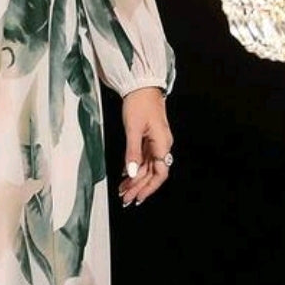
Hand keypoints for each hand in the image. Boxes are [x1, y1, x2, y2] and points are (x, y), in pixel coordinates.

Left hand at [118, 86, 173, 207]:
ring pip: (147, 167)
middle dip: (139, 187)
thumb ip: (132, 152)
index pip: (160, 173)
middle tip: (125, 199)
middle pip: (153, 173)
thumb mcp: (133, 129)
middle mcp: (162, 145)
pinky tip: (125, 176)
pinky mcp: (149, 138)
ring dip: (135, 180)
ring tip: (122, 191)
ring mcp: (156, 142)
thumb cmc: (139, 103)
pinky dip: (134, 168)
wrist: (142, 85)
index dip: (148, 187)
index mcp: (162, 144)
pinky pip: (143, 158)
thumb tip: (131, 173)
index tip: (137, 197)